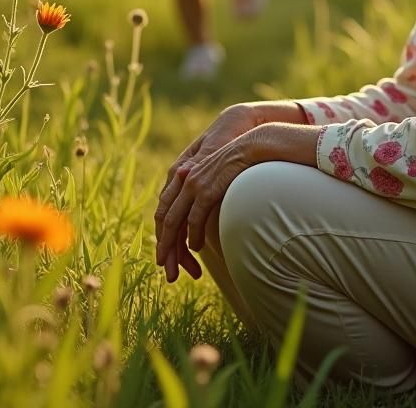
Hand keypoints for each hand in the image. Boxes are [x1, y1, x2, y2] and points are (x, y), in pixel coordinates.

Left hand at [154, 101, 303, 278]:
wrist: (252, 145)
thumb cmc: (238, 162)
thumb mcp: (216, 177)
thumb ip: (206, 193)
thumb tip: (204, 215)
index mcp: (183, 177)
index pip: (165, 211)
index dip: (164, 235)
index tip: (166, 256)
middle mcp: (183, 180)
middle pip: (165, 220)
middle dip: (165, 249)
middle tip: (166, 271)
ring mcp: (192, 184)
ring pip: (174, 223)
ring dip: (175, 249)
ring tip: (179, 268)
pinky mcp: (205, 189)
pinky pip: (192, 218)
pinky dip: (192, 236)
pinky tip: (196, 248)